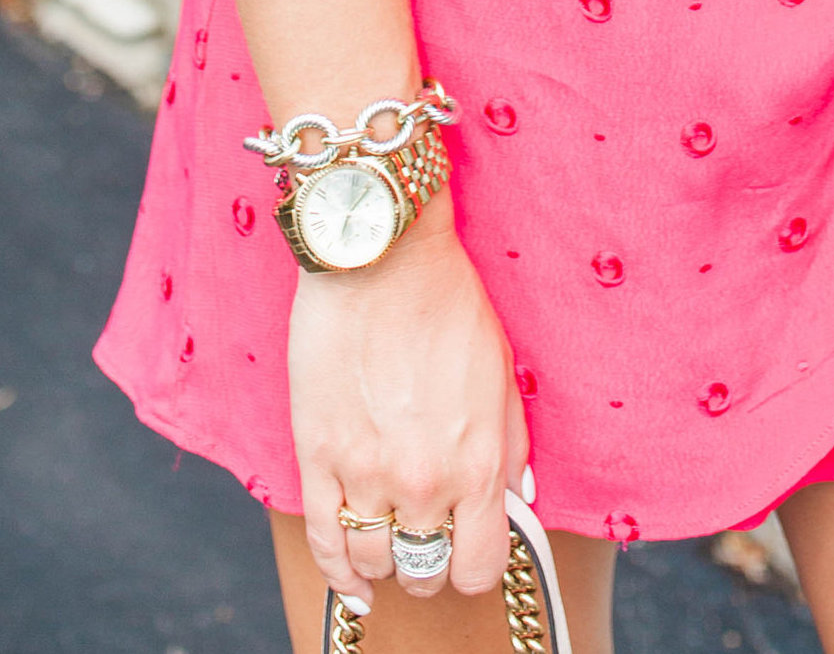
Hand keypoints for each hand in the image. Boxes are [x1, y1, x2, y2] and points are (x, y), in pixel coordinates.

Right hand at [289, 200, 526, 614]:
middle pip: (425, 570)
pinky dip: (336, 570)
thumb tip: (516, 499)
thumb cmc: (447, 302)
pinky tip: (349, 578)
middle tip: (427, 536)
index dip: (474, 566)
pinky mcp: (317, 454)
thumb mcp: (501, 372)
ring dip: (385, 560)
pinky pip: (323, 539)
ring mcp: (365, 472)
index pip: (478, 566)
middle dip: (430, 562)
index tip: (468, 549)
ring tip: (389, 538)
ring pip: (374, 562)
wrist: (380, 255)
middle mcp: (423, 480)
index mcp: (477, 463)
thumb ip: (512, 445)